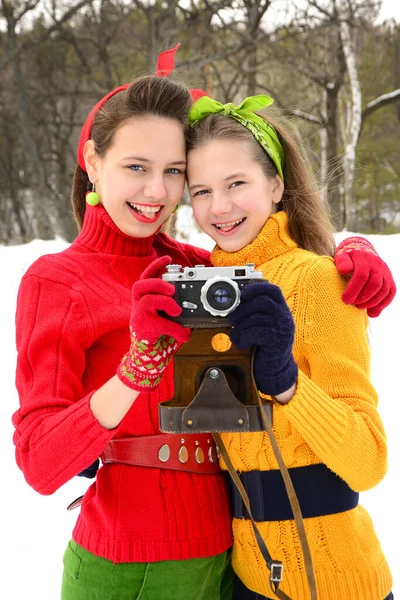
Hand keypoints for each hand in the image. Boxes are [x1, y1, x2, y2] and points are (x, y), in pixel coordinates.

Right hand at [117, 256, 188, 390]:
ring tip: (177, 310)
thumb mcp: (171, 320)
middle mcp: (138, 306)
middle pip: (141, 285)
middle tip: (172, 289)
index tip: (168, 258)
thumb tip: (199, 306)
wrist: (148, 360)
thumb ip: (180, 311)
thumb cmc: (159, 338)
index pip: (146, 277)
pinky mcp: (143, 329)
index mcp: (145, 299)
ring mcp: (138, 317)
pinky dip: (175, 329)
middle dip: (158, 283)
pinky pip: (160, 324)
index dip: (156, 266)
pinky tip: (184, 335)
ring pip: (147, 300)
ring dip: (165, 302)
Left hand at [228, 281, 297, 396]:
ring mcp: (283, 328)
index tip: (242, 293)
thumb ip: (255, 312)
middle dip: (242, 308)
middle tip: (232, 318)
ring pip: (255, 318)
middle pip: (262, 301)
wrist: (275, 368)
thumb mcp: (263, 325)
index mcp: (282, 309)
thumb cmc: (265, 345)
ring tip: (235, 335)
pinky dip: (243, 337)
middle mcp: (285, 316)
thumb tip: (234, 303)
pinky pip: (255, 332)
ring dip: (239, 327)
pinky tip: (241, 343)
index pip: (273, 290)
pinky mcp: (277, 341)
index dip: (256, 288)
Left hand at [334, 237, 395, 317]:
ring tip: (359, 308)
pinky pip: (391, 293)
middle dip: (363, 298)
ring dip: (372, 303)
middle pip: (375, 285)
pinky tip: (372, 312)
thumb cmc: (349, 257)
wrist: (363, 251)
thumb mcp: (342, 255)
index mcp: (364, 259)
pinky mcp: (389, 280)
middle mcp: (377, 266)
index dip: (353, 290)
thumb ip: (342, 262)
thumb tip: (344, 270)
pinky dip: (382, 305)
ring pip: (384, 290)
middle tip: (352, 304)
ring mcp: (385, 273)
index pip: (361, 276)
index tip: (345, 300)